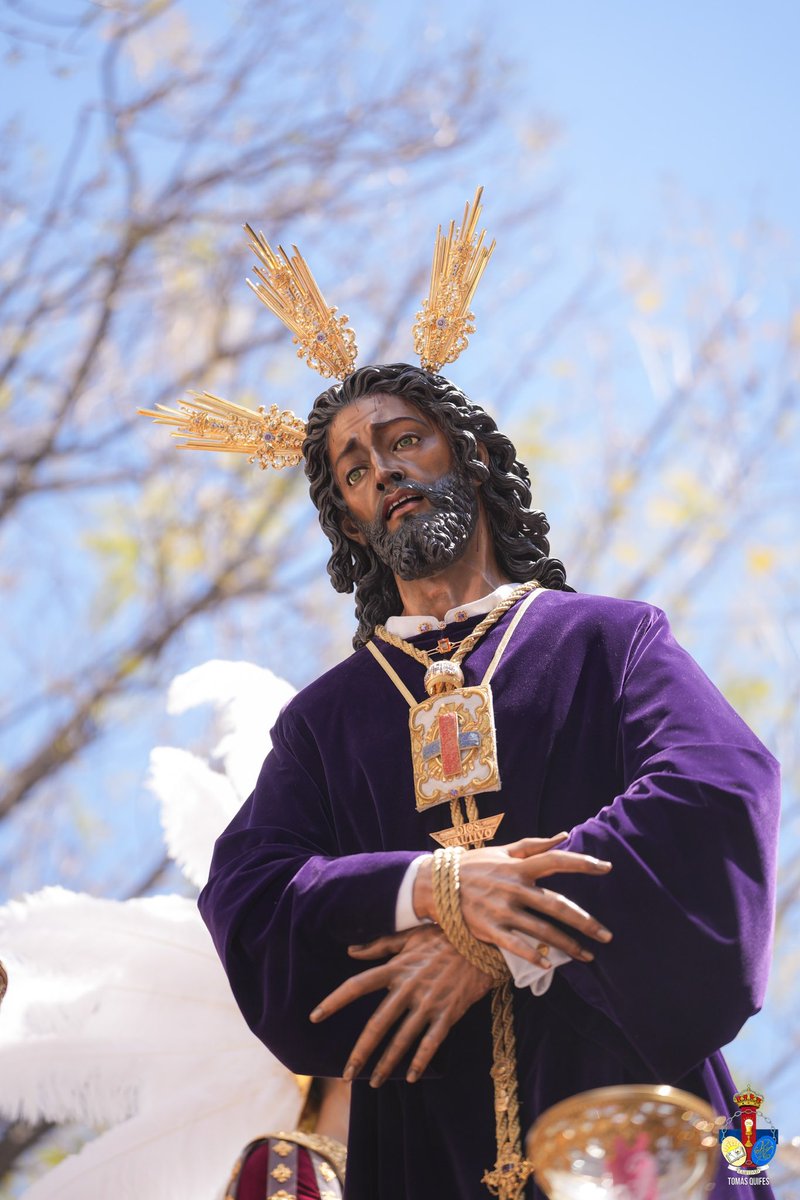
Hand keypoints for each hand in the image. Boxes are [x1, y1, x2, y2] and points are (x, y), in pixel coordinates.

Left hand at [309, 925, 491, 1086]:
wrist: (482, 943)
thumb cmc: (444, 937)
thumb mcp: (410, 936)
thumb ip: (379, 945)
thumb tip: (350, 951)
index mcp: (396, 968)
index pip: (357, 985)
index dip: (334, 1001)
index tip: (315, 1016)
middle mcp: (408, 988)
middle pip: (377, 1024)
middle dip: (360, 1052)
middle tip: (346, 1075)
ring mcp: (428, 1002)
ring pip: (402, 1039)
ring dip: (386, 1064)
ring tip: (373, 1082)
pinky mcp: (448, 1013)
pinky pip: (431, 1043)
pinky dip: (420, 1061)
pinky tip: (410, 1078)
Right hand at [413, 834, 612, 967]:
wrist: (437, 884)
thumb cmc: (474, 865)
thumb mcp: (503, 851)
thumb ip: (534, 846)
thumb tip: (563, 836)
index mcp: (518, 867)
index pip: (557, 861)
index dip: (582, 864)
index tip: (606, 868)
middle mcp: (514, 888)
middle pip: (557, 905)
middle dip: (585, 922)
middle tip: (606, 936)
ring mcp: (502, 910)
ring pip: (543, 930)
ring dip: (568, 945)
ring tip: (587, 956)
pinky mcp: (490, 929)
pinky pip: (516, 946)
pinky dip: (534, 956)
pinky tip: (550, 965)